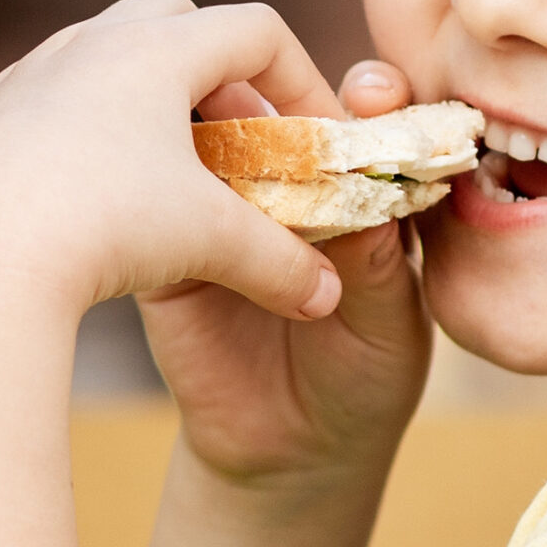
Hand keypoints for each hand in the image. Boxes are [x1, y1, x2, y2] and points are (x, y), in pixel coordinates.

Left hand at [0, 0, 429, 480]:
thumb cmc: (103, 231)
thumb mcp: (211, 245)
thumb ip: (281, 264)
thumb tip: (328, 297)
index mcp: (155, 50)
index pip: (256, 30)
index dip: (301, 78)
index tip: (311, 138)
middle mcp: (85, 44)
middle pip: (175, 19)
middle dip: (220, 74)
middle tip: (239, 141)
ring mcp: (20, 78)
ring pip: (98, 61)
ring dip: (144, 105)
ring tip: (161, 178)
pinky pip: (38, 110)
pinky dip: (77, 140)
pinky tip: (81, 208)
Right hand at [139, 58, 433, 486]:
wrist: (289, 456)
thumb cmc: (364, 377)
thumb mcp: (390, 325)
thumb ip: (379, 265)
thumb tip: (373, 202)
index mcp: (359, 188)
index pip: (365, 126)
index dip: (370, 101)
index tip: (376, 92)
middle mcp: (289, 185)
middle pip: (282, 119)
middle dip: (282, 95)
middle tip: (287, 91)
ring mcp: (222, 210)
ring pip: (213, 149)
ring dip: (213, 125)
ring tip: (223, 116)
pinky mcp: (166, 251)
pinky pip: (156, 211)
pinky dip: (156, 188)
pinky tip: (159, 176)